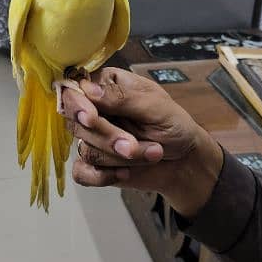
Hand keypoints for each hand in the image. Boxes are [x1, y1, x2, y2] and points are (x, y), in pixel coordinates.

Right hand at [62, 67, 222, 217]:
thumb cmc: (175, 125)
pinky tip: (124, 173)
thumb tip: (87, 89)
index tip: (91, 118)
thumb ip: (122, 98)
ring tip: (152, 154)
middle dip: (108, 138)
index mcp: (106, 85)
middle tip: (134, 146)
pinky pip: (81, 172)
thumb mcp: (156, 107)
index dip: (78, 104)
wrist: (185, 160)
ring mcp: (92, 137)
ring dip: (119, 158)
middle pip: (78, 123)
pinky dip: (101, 176)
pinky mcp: (95, 163)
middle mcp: (94, 109)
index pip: (75, 89)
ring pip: (85, 149)